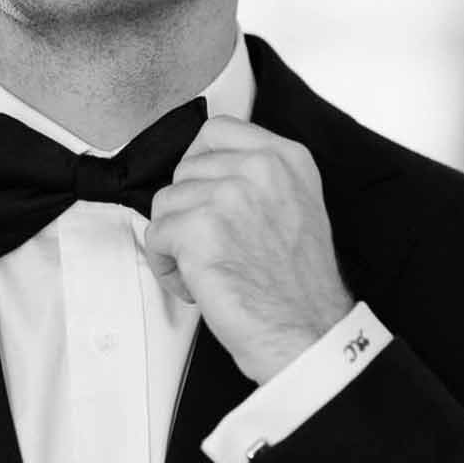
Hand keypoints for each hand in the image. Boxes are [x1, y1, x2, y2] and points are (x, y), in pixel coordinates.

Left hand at [143, 115, 355, 384]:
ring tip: (206, 270)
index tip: (201, 194)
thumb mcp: (297, 205)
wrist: (307, 332)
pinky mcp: (199, 230)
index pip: (217, 130)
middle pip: (184, 170)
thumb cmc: (299, 285)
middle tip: (211, 247)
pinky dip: (167, 268)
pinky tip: (196, 285)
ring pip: (165, 204)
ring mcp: (228, 196)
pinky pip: (155, 237)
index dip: (198, 164)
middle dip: (187, 211)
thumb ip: (259, 178)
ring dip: (175, 242)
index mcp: (286, 157)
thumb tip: (208, 171)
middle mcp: (259, 168)